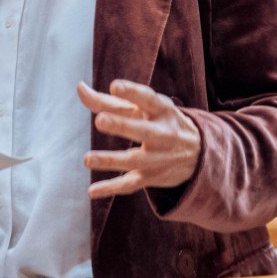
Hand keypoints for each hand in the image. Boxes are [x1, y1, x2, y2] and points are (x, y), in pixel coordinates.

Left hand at [77, 79, 200, 198]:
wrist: (197, 153)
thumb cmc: (157, 121)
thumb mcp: (140, 108)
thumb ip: (107, 100)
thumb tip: (79, 87)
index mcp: (161, 110)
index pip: (148, 99)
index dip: (132, 92)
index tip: (115, 86)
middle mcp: (162, 133)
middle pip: (143, 131)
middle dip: (122, 126)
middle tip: (100, 120)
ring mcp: (157, 157)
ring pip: (134, 160)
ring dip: (110, 160)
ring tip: (87, 159)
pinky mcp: (151, 177)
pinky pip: (130, 184)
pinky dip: (111, 188)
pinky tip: (92, 191)